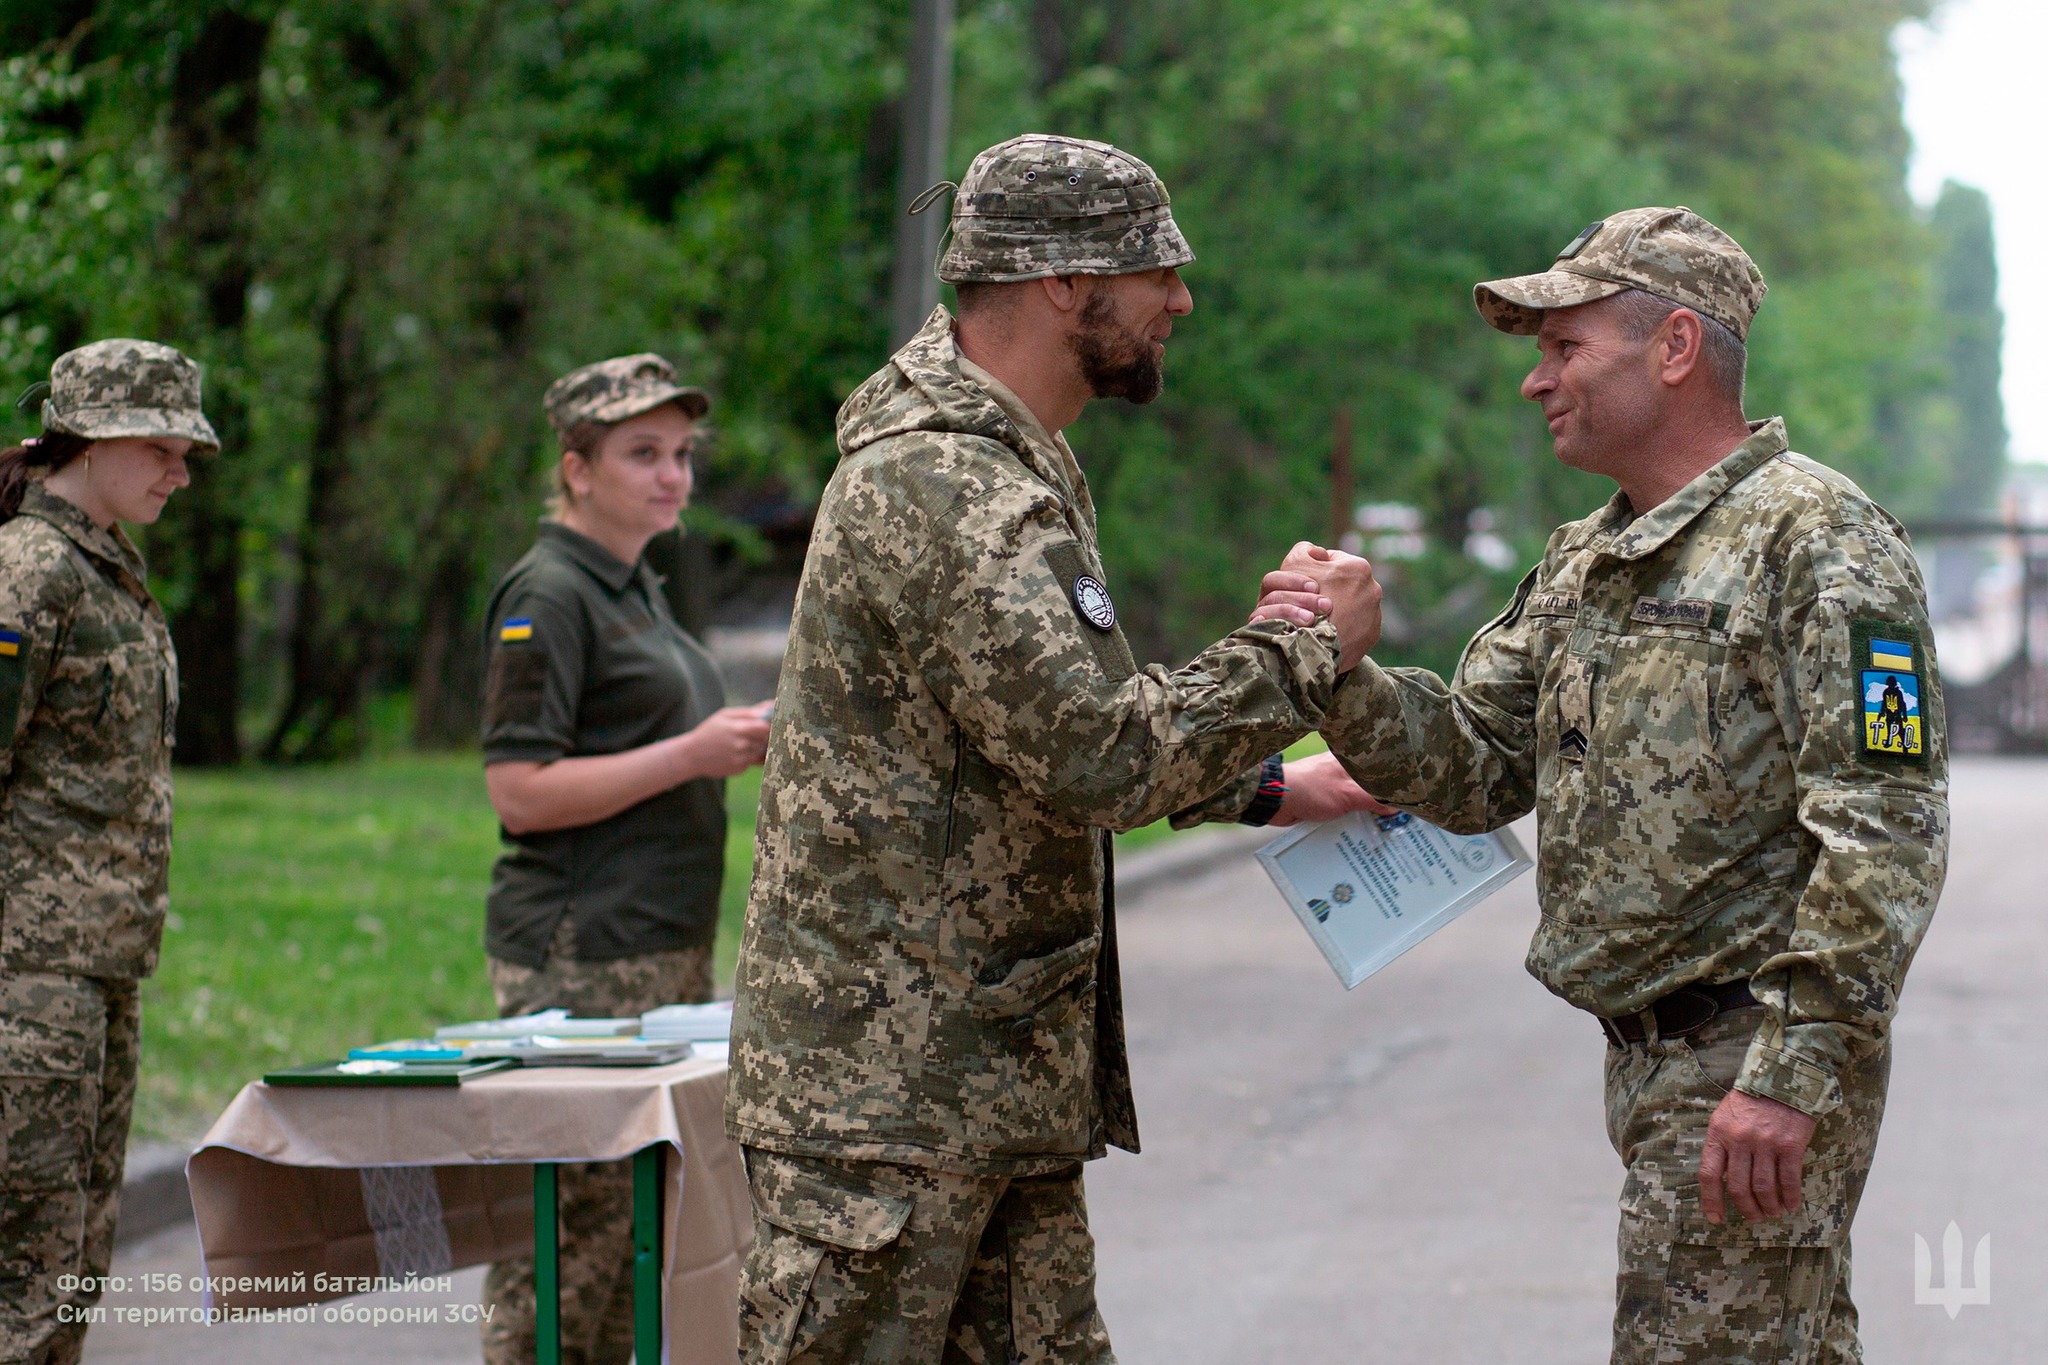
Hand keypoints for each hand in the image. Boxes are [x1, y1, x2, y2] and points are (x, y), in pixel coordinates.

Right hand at [677, 703, 773, 778]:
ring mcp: (740, 759)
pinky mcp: (739, 769)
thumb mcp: (724, 715)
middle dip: (761, 736)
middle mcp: (741, 745)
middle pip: (764, 740)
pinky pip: (752, 761)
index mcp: (738, 729)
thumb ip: (748, 712)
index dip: (767, 725)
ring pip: (759, 751)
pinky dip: (748, 757)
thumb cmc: (709, 731)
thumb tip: (769, 707)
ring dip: (755, 746)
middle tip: (749, 733)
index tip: (764, 723)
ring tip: (739, 743)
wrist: (692, 755)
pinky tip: (734, 753)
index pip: (765, 727)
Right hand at [1250, 543, 1381, 670]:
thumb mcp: (1294, 564)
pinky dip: (1343, 626)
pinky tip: (1327, 630)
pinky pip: (1356, 626)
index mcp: (1358, 568)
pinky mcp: (1371, 636)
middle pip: (1343, 583)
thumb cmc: (1303, 601)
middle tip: (1309, 600)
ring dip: (1337, 608)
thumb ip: (1303, 552)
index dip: (1312, 569)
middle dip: (1328, 589)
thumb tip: (1316, 551)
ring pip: (1351, 605)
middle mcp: (1373, 589)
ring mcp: (1375, 614)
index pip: (1332, 560)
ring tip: (1316, 617)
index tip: (1303, 583)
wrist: (1315, 647)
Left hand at [1266, 751, 1399, 825]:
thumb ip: (1374, 798)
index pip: (1386, 765)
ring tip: (1396, 827)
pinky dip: (1360, 816)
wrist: (1274, 798)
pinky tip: (1371, 829)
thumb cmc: (1311, 789)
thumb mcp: (1348, 793)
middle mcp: (1348, 768)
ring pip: (1364, 796)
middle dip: (1392, 798)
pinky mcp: (1327, 798)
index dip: (1403, 779)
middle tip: (1412, 816)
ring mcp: (1337, 783)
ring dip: (1375, 811)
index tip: (1421, 795)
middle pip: (1377, 782)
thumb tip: (1398, 805)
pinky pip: (1351, 807)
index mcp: (1355, 758)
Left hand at [1698, 1088, 1818, 1224]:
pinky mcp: (1790, 1145)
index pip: (1709, 1174)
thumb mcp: (1726, 1116)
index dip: (1711, 1200)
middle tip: (1755, 1218)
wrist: (1782, 1078)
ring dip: (1769, 1206)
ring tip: (1774, 1213)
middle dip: (1747, 1209)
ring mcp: (1765, 1143)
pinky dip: (1789, 1197)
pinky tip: (1791, 1204)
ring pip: (1764, 1188)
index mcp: (1718, 1133)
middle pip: (1739, 1187)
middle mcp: (1739, 1140)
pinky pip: (1788, 1180)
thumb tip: (1722, 1178)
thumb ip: (1722, 1143)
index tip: (1716, 1219)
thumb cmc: (1752, 1100)